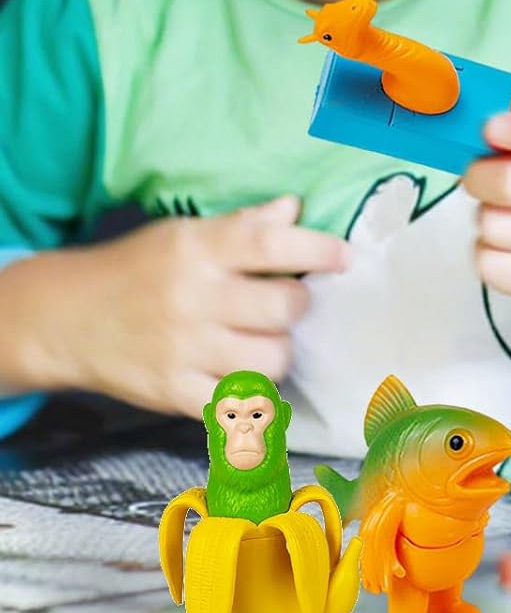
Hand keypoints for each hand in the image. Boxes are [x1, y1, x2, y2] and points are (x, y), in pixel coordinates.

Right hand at [55, 196, 347, 417]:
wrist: (64, 319)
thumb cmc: (137, 268)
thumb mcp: (183, 234)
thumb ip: (242, 225)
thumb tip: (295, 208)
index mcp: (199, 249)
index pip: (272, 244)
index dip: (318, 250)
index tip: (344, 257)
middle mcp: (194, 298)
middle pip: (284, 308)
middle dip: (298, 305)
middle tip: (287, 303)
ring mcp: (184, 350)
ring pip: (271, 359)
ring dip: (280, 350)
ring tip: (264, 340)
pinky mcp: (173, 394)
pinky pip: (238, 404)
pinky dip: (252, 394)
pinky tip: (245, 377)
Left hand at [465, 109, 510, 311]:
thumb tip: (481, 139)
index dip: (501, 129)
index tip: (491, 131)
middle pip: (508, 184)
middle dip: (479, 175)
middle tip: (482, 176)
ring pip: (493, 224)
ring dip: (488, 215)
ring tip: (508, 213)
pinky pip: (490, 265)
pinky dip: (488, 251)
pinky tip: (510, 244)